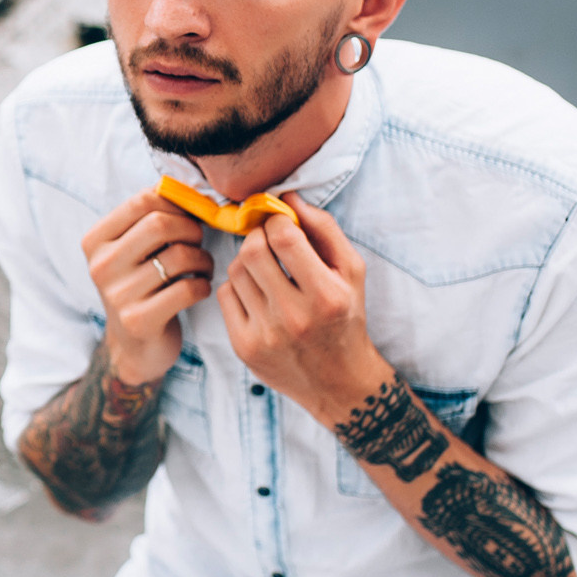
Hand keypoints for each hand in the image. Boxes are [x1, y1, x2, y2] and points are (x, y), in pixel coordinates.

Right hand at [81, 189, 214, 384]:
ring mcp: (117, 294)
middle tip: (198, 241)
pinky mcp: (139, 319)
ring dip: (202, 258)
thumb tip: (185, 186)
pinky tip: (199, 287)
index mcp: (95, 241)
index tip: (190, 216)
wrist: (134, 347)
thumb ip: (149, 220)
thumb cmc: (141, 288)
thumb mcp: (132, 252)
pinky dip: (203, 284)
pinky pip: (188, 288)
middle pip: (160, 223)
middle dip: (191, 229)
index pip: (143, 200)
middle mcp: (100, 265)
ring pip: (179, 256)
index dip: (177, 203)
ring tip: (202, 266)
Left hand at [218, 193, 390, 423]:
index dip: (278, 221)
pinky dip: (238, 286)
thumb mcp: (350, 271)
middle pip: (251, 252)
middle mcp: (294, 317)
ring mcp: (265, 335)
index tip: (282, 223)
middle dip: (257, 236)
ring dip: (247, 260)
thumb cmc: (346, 316)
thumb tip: (287, 196)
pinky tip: (258, 293)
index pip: (283, 238)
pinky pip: (225, 296)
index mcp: (326, 296)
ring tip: (266, 268)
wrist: (338, 380)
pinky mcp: (244, 347)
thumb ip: (323, 229)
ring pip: (235, 271)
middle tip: (267, 239)